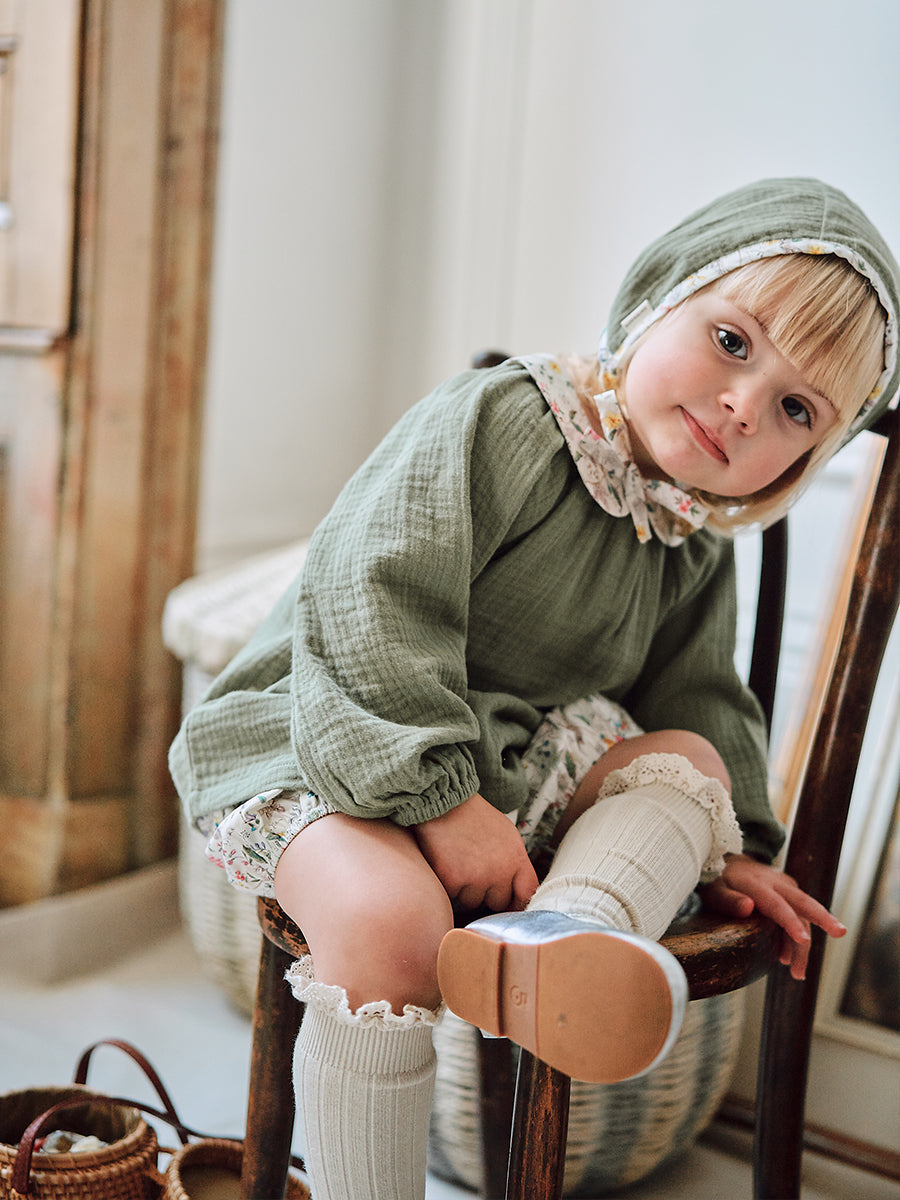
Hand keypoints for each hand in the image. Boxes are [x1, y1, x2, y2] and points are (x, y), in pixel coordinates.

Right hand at [414, 793, 538, 912]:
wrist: (445, 803)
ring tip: (459, 864)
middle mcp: (499, 871)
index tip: (510, 904)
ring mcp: (475, 877)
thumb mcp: (506, 834)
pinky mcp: (452, 880)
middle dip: (487, 893)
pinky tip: (446, 864)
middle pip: (498, 903)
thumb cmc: (474, 817)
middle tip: (475, 872)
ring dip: (465, 891)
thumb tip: (516, 889)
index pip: (527, 893)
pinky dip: (447, 886)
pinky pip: (451, 897)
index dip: (518, 903)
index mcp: (516, 858)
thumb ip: (513, 862)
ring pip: (472, 902)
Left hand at [699, 853, 845, 979]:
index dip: (791, 923)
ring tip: (797, 972)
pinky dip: (796, 936)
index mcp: (756, 883)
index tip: (803, 940)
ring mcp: (784, 885)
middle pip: (803, 902)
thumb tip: (748, 906)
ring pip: (802, 914)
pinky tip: (787, 956)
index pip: (777, 904)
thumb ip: (728, 900)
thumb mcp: (714, 890)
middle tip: (841, 933)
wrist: (727, 862)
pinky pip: (797, 914)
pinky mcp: (788, 891)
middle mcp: (776, 882)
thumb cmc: (717, 880)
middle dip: (823, 919)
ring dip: (803, 944)